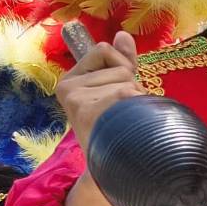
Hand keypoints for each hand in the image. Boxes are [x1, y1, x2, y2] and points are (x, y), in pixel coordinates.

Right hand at [55, 29, 139, 156]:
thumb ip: (119, 62)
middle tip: (125, 116)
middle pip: (120, 66)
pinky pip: (127, 92)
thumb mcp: (114, 92)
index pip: (103, 49)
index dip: (122, 67)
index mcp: (69, 82)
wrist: (116, 171)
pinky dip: (138, 107)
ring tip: (127, 124)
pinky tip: (128, 128)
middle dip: (133, 88)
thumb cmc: (117, 130)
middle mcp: (68, 88)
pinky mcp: (89, 109)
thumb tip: (123, 34)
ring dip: (138, 100)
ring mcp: (77, 99)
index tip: (119, 93)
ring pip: (127, 80)